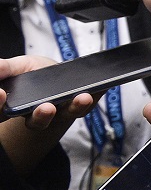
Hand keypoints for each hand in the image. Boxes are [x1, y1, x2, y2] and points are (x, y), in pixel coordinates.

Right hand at [0, 55, 96, 174]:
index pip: (1, 112)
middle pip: (35, 123)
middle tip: (46, 108)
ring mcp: (60, 113)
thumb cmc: (31, 72)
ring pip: (65, 116)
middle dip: (40, 116)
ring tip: (82, 97)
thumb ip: (5, 68)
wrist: (55, 72)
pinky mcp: (78, 107)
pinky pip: (87, 105)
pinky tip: (101, 87)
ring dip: (75, 107)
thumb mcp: (16, 66)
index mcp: (14, 108)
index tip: (1, 94)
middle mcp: (35, 116)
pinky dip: (95, 96)